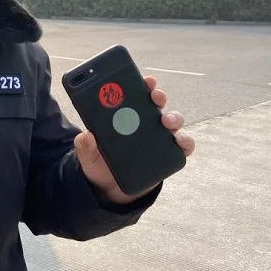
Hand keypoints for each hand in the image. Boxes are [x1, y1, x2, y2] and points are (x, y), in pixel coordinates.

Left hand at [74, 76, 194, 205]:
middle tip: (154, 96)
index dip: (142, 84)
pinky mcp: (168, 155)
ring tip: (165, 121)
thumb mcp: (88, 157)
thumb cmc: (101, 166)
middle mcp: (145, 123)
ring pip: (173, 121)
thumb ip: (85, 147)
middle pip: (156, 103)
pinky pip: (183, 145)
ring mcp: (159, 138)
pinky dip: (185, 142)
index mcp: (124, 116)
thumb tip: (86, 136)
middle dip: (157, 96)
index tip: (145, 79)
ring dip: (173, 117)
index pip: (135, 94)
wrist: (111, 191)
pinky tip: (180, 143)